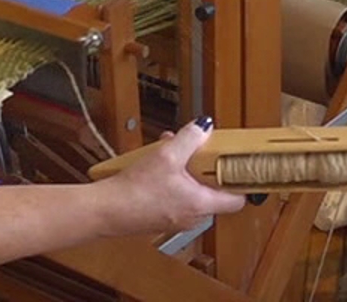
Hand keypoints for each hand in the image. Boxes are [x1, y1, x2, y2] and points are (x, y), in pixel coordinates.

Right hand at [100, 122, 245, 234]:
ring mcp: (178, 218)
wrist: (105, 211)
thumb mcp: (166, 155)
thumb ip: (190, 138)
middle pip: (213, 190)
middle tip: (197, 150)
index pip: (238, 200)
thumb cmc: (134, 192)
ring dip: (185, 170)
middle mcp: (193, 216)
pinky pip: (178, 195)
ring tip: (170, 151)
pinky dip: (173, 179)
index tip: (241, 166)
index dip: (241, 182)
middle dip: (204, 167)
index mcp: (201, 205)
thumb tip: (204, 127)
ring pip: (193, 190)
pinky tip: (157, 164)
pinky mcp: (163, 216)